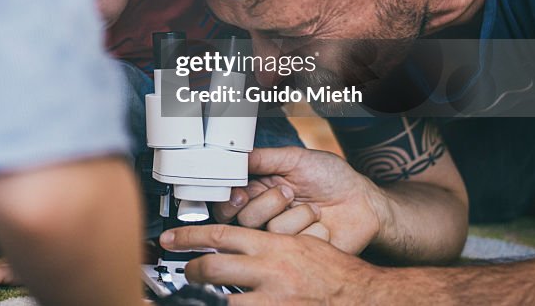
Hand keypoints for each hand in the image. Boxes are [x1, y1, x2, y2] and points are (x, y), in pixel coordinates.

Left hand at [160, 224, 381, 303]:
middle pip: (214, 266)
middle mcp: (269, 270)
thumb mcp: (300, 245)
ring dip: (213, 297)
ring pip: (224, 298)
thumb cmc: (336, 271)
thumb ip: (269, 244)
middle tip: (187, 272)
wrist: (365, 296)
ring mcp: (273, 299)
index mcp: (272, 246)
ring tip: (206, 296)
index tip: (169, 240)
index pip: (220, 235)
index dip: (189, 237)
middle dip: (193, 270)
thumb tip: (239, 245)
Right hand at [212, 147, 385, 253]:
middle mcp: (266, 217)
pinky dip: (314, 229)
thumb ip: (261, 158)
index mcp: (259, 192)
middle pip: (243, 219)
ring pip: (269, 231)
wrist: (363, 201)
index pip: (228, 203)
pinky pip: (294, 245)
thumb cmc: (331, 178)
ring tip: (314, 207)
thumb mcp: (295, 159)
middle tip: (288, 192)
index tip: (239, 194)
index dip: (229, 201)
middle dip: (267, 203)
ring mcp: (282, 237)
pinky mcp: (300, 253)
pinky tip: (324, 224)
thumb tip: (233, 158)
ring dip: (297, 214)